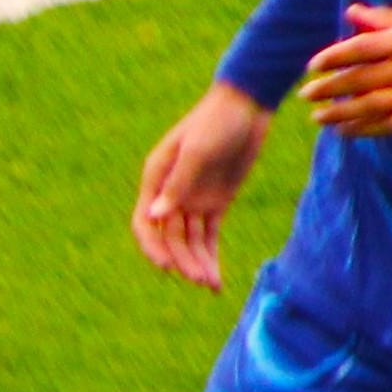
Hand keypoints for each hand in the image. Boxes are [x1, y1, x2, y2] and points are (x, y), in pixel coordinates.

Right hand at [131, 82, 271, 289]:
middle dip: (182, 259)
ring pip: (189, 242)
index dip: (152, 246)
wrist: (247, 107)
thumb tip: (155, 215)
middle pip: (169, 237)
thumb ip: (177, 185)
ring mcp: (193, 200)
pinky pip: (209, 237)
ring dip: (197, 263)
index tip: (167, 265)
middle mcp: (170, 193)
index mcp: (157, 178)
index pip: (145, 222)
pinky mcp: (215, 204)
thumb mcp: (197, 151)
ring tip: (210, 284)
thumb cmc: (216, 122)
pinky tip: (216, 279)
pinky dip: (211, 257)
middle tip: (199, 278)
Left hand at [301, 5, 391, 136]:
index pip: (368, 47)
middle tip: (307, 94)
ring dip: (344, 113)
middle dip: (333, 88)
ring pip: (378, 106)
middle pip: (368, 79)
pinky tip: (345, 130)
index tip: (312, 65)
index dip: (336, 56)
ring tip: (319, 117)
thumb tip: (351, 13)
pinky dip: (366, 129)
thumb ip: (387, 19)